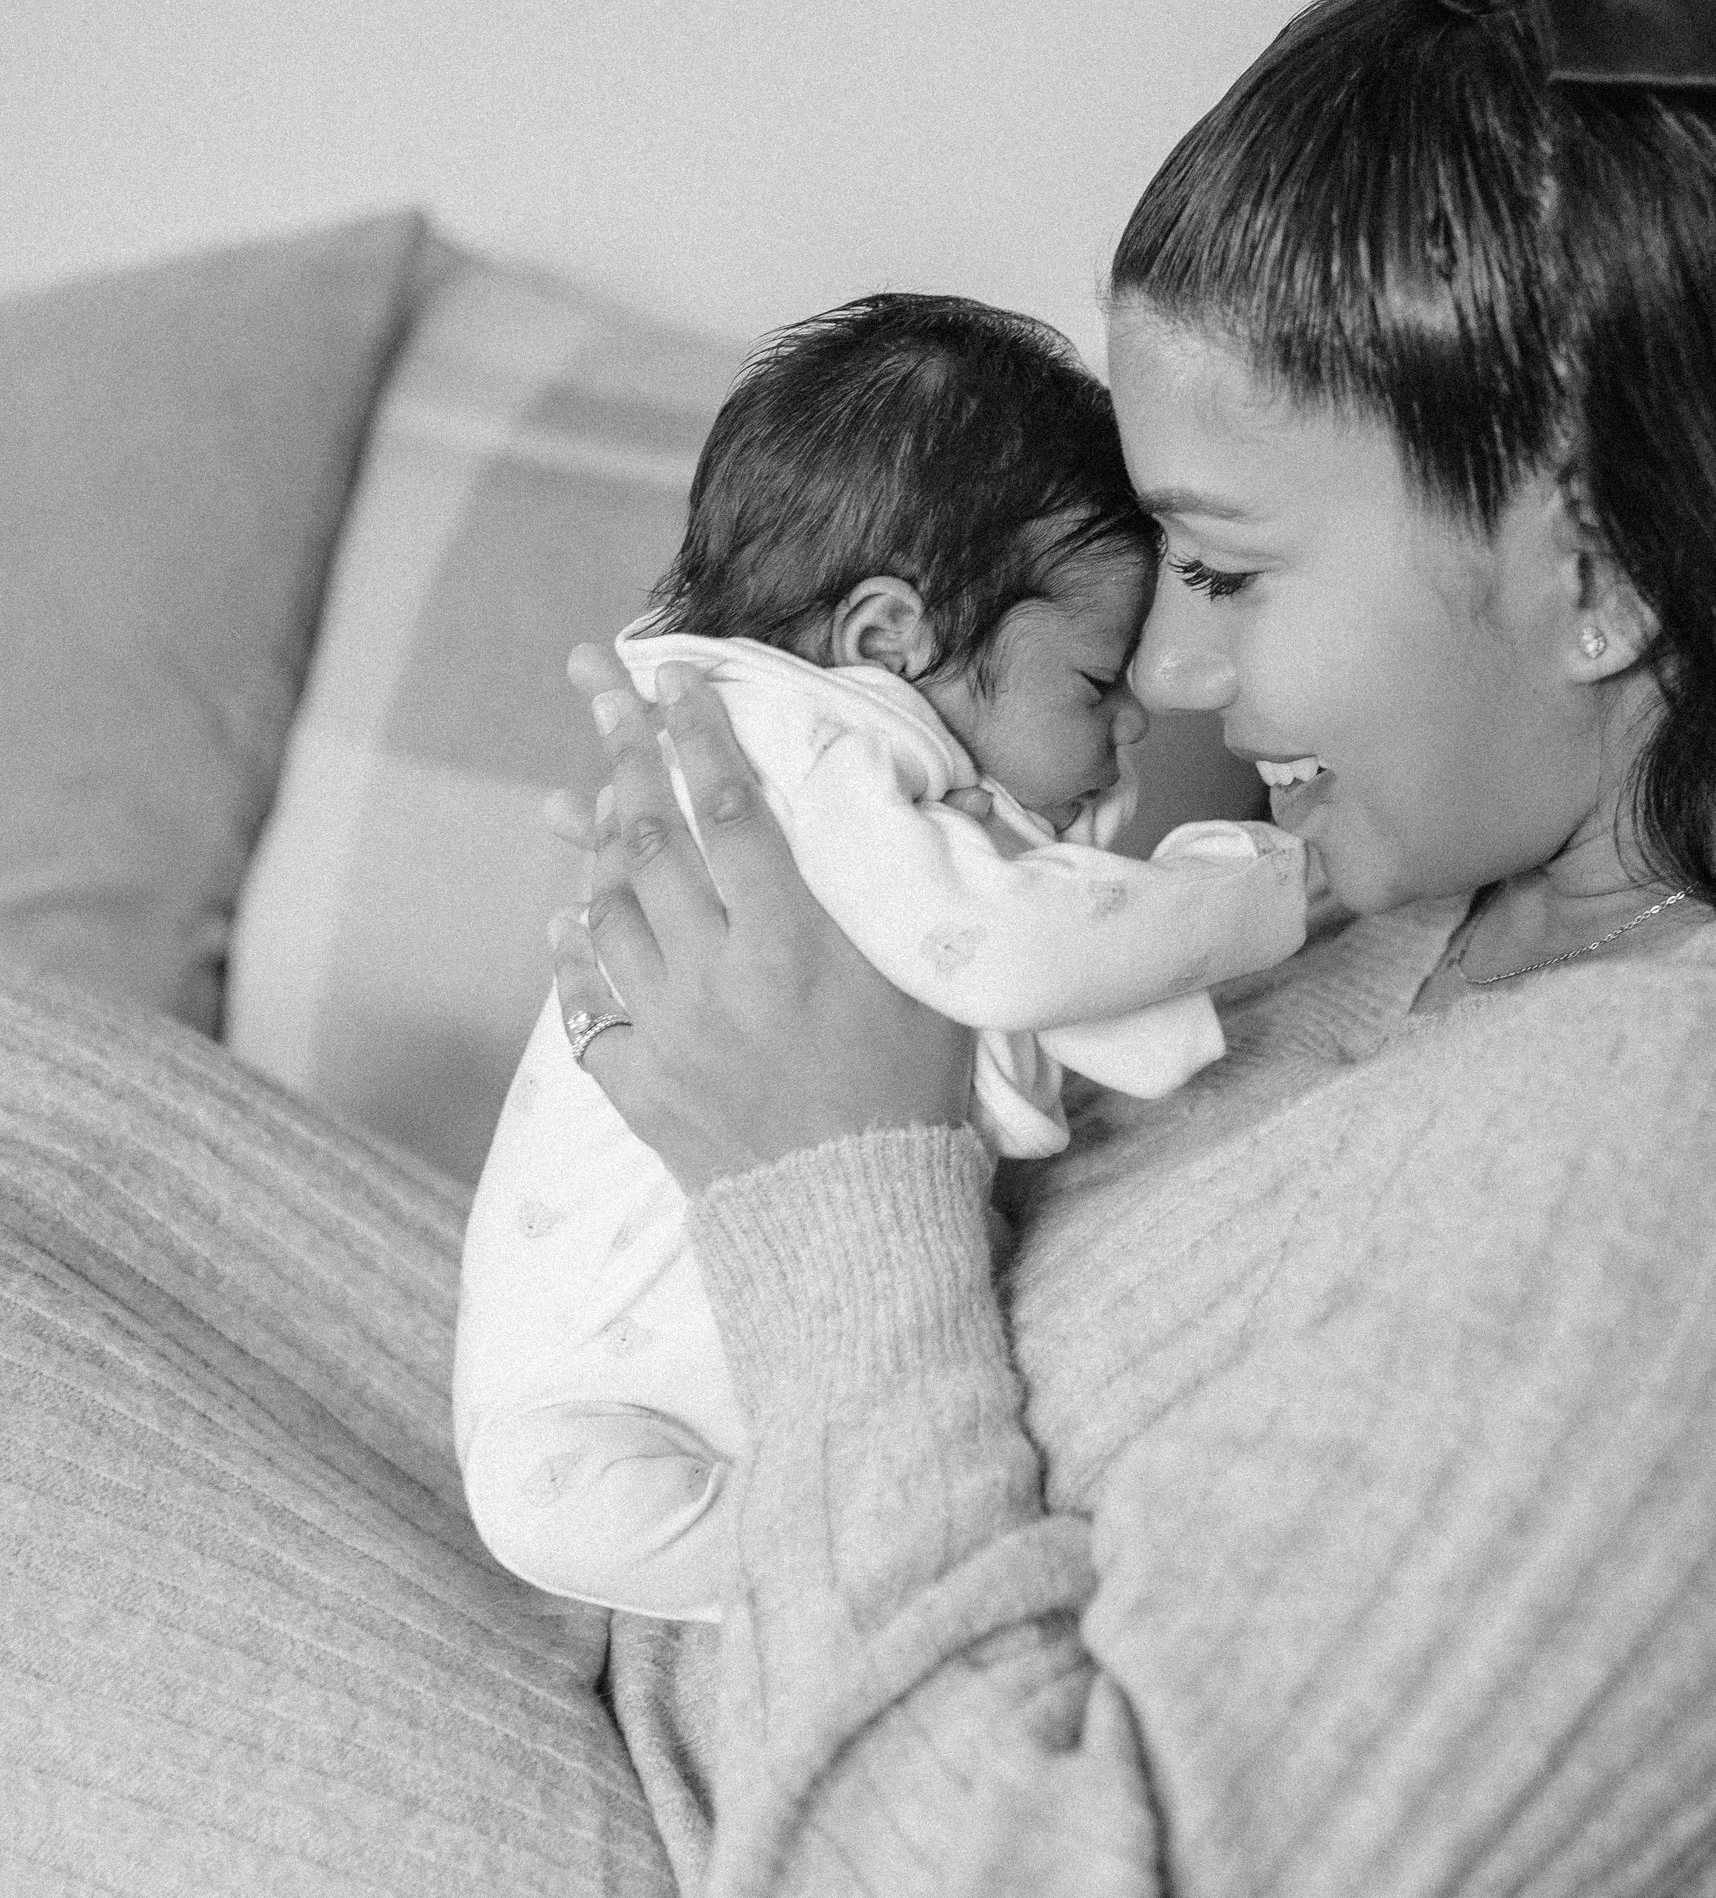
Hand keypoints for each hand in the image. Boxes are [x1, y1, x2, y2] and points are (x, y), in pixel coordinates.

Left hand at [547, 649, 973, 1193]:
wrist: (859, 1219)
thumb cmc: (915, 1095)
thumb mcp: (938, 983)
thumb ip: (929, 889)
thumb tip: (968, 802)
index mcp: (791, 939)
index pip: (731, 810)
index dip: (698, 735)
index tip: (672, 678)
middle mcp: (715, 974)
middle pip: (652, 842)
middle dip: (625, 755)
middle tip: (601, 691)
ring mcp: (668, 1032)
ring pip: (607, 915)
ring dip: (596, 852)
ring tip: (590, 807)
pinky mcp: (641, 1089)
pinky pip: (585, 1011)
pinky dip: (573, 960)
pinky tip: (566, 925)